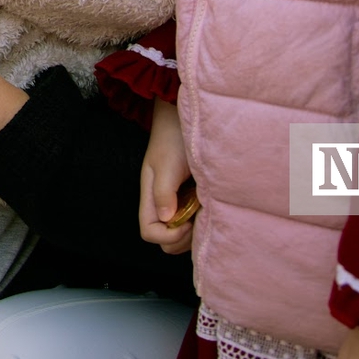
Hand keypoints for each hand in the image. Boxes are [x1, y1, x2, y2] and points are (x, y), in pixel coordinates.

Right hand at [138, 98, 194, 253]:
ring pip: (178, 233)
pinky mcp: (186, 197)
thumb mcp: (167, 164)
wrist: (182, 118)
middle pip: (164, 239)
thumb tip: (167, 219)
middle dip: (181, 239)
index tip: (187, 222)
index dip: (168, 235)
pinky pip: (190, 220)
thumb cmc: (173, 138)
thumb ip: (164, 192)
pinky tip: (208, 207)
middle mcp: (160, 203)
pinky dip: (199, 221)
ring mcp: (174, 201)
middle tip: (198, 221)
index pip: (149, 232)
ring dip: (192, 231)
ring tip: (204, 212)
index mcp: (150, 196)